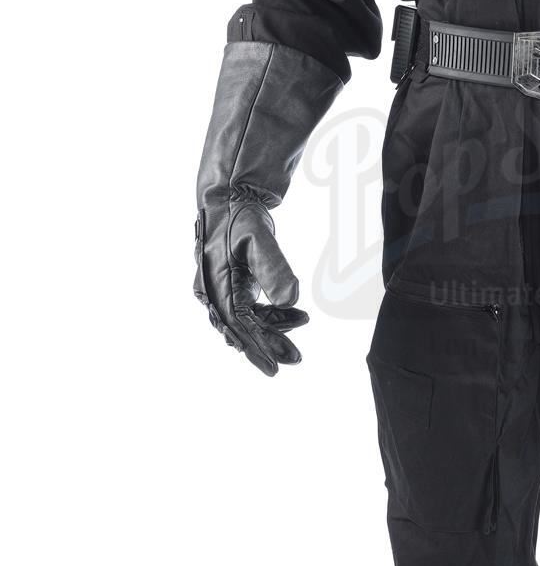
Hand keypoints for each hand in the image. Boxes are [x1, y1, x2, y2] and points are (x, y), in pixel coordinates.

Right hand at [194, 189, 308, 375]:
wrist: (229, 202)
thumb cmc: (240, 218)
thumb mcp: (260, 239)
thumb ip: (274, 269)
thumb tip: (290, 300)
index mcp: (216, 283)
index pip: (239, 322)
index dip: (258, 344)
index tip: (276, 364)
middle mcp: (213, 292)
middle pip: (241, 328)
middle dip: (267, 346)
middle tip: (294, 360)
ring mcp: (220, 291)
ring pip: (245, 321)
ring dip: (272, 330)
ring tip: (301, 331)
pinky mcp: (230, 287)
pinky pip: (249, 309)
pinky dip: (271, 314)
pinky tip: (294, 314)